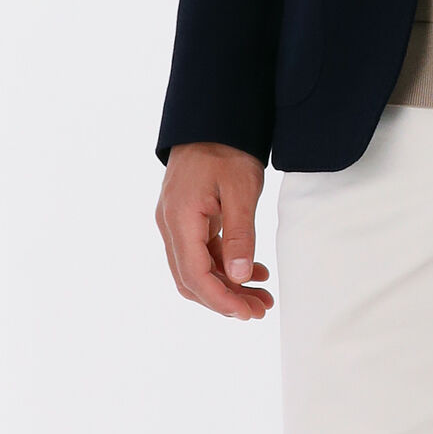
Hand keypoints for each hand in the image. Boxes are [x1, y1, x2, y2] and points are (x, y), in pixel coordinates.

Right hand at [156, 144, 271, 320]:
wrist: (214, 120)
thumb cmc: (227, 149)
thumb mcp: (242, 190)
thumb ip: (240, 235)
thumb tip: (239, 276)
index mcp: (180, 218)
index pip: (194, 275)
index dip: (221, 300)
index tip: (248, 313)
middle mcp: (170, 224)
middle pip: (191, 279)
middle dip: (225, 300)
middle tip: (260, 309)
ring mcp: (175, 222)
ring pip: (197, 269)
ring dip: (227, 286)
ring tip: (262, 296)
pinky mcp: (186, 219)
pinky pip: (201, 253)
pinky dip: (225, 267)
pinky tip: (254, 272)